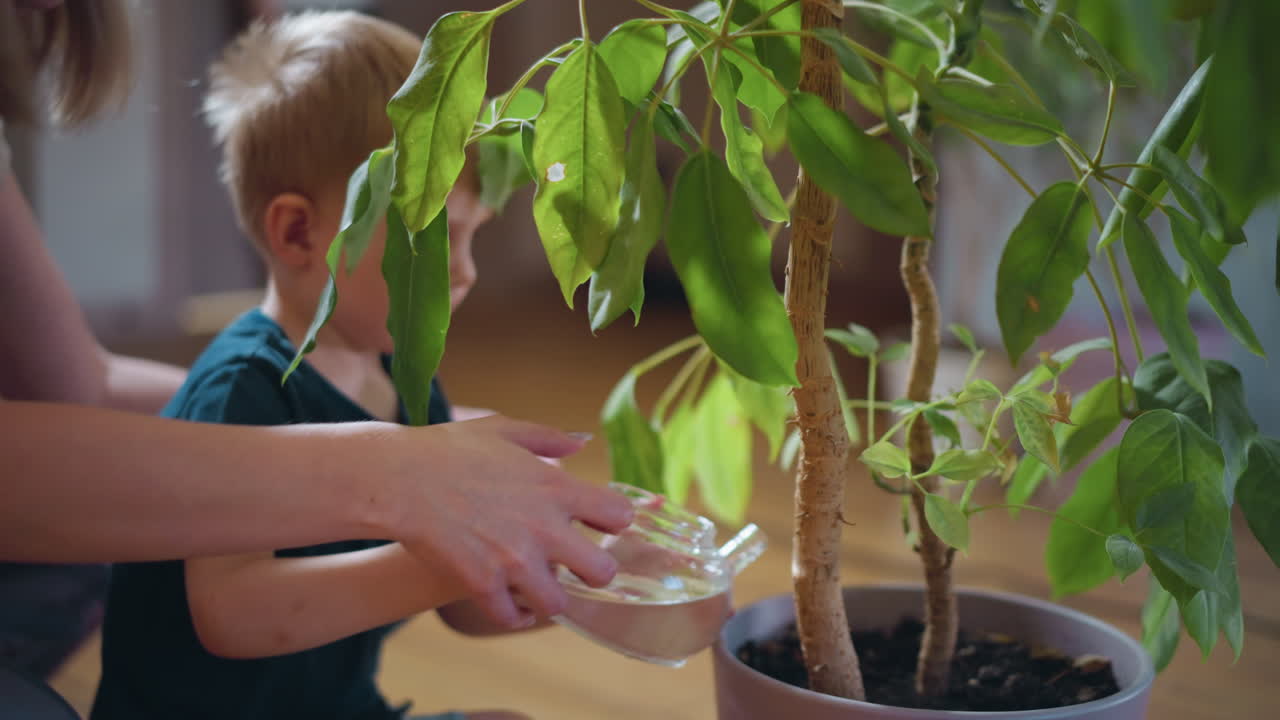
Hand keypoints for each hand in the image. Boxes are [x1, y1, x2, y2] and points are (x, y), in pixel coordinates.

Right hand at [369, 415, 632, 628]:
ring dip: (548, 599)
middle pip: (601, 572)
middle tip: (576, 567)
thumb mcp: (504, 429)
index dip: (613, 522)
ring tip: (537, 588)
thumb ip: (549, 437)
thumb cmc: (448, 449)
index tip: (599, 524)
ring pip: (556, 605)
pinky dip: (511, 614)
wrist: (397, 477)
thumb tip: (583, 443)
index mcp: (556, 488)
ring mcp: (513, 560)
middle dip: (593, 573)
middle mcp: (543, 528)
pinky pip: (510, 617)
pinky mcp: (481, 583)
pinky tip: (507, 603)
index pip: (619, 515)